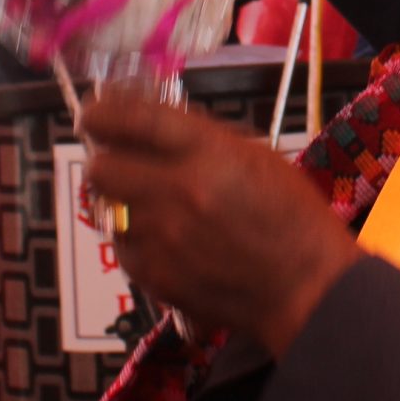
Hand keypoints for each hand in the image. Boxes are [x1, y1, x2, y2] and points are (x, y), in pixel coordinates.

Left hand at [81, 93, 360, 359]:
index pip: (131, 119)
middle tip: (118, 162)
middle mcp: (178, 191)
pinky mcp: (155, 276)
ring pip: (106, 210)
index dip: (101, 112)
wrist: (306, 287)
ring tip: (150, 205)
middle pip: (100, 168)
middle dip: (104, 161)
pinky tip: (165, 240)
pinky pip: (122, 248)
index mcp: (208, 152)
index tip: (93, 113)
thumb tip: (146, 123)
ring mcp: (163, 238)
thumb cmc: (292, 216)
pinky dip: (135, 239)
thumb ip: (197, 138)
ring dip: (120, 201)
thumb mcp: (254, 155)